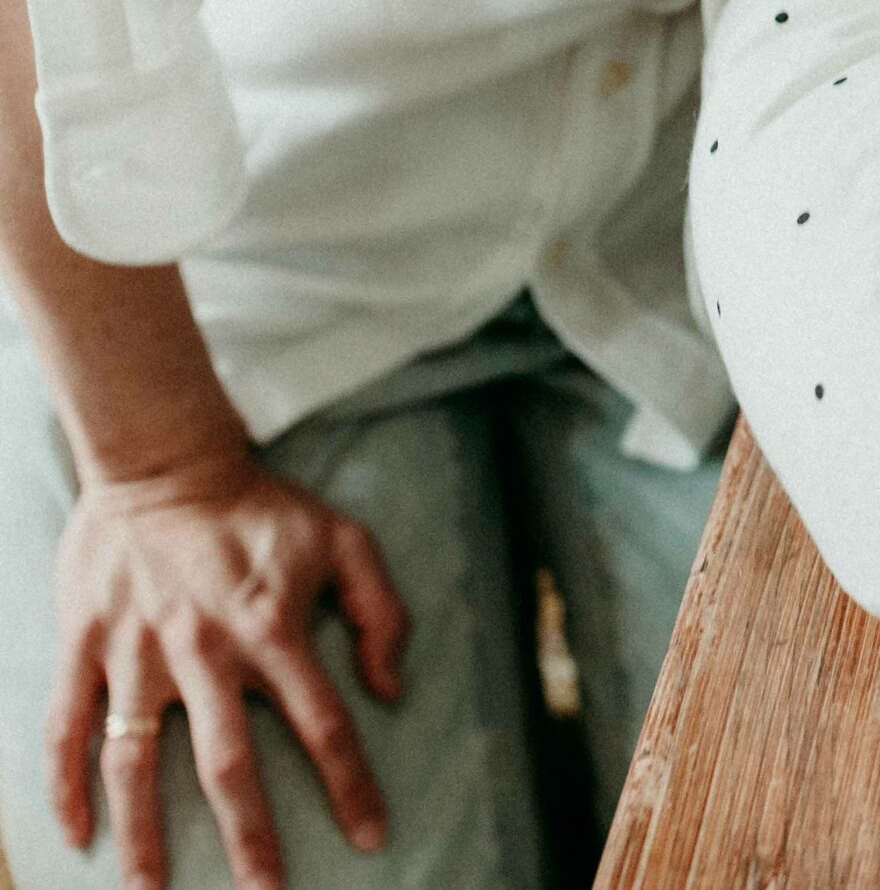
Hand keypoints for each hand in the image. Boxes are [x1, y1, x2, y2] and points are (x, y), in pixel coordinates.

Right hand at [48, 449, 407, 889]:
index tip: (370, 837)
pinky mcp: (86, 645)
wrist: (163, 462)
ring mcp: (137, 653)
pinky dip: (65, 785)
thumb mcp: (346, 540)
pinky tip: (73, 834)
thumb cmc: (262, 508)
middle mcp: (204, 652)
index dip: (350, 787)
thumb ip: (382, 612)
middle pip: (229, 766)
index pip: (323, 726)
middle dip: (249, 838)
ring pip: (135, 763)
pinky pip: (67, 727)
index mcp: (273, 631)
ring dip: (144, 834)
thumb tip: (391, 688)